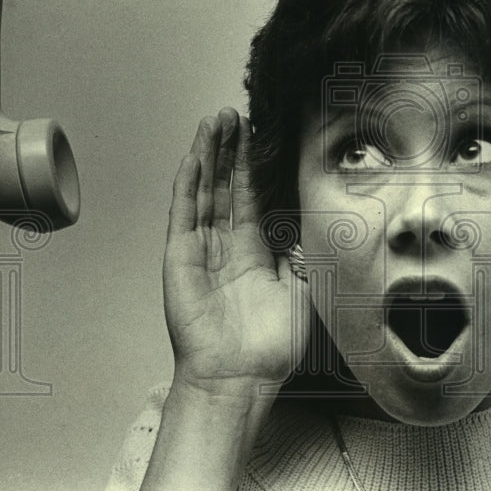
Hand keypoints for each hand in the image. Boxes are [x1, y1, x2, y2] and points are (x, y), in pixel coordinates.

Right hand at [162, 108, 309, 394]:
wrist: (241, 375)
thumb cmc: (271, 345)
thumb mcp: (302, 288)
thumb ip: (303, 252)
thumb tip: (311, 221)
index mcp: (254, 253)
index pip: (252, 198)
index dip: (253, 167)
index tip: (258, 136)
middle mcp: (225, 247)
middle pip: (225, 186)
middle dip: (229, 151)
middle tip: (233, 115)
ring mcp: (200, 249)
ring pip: (203, 191)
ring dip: (208, 156)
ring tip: (214, 122)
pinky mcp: (179, 257)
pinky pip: (183, 212)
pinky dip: (187, 183)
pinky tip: (194, 156)